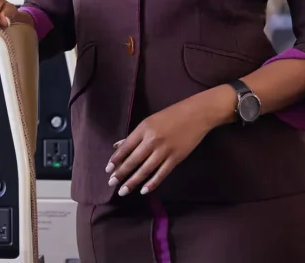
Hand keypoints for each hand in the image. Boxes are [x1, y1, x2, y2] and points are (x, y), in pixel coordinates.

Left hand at [104, 95, 223, 195]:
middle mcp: (151, 140)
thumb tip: (117, 146)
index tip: (108, 170)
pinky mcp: (176, 158)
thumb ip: (134, 135)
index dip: (116, 159)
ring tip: (122, 191)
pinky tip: (143, 191)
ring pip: (145, 169)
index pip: (125, 147)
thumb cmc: (171, 116)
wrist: (196, 114)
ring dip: (132, 181)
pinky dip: (152, 183)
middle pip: (133, 160)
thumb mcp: (149, 121)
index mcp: (143, 129)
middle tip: (111, 183)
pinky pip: (162, 173)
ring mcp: (164, 150)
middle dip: (121, 173)